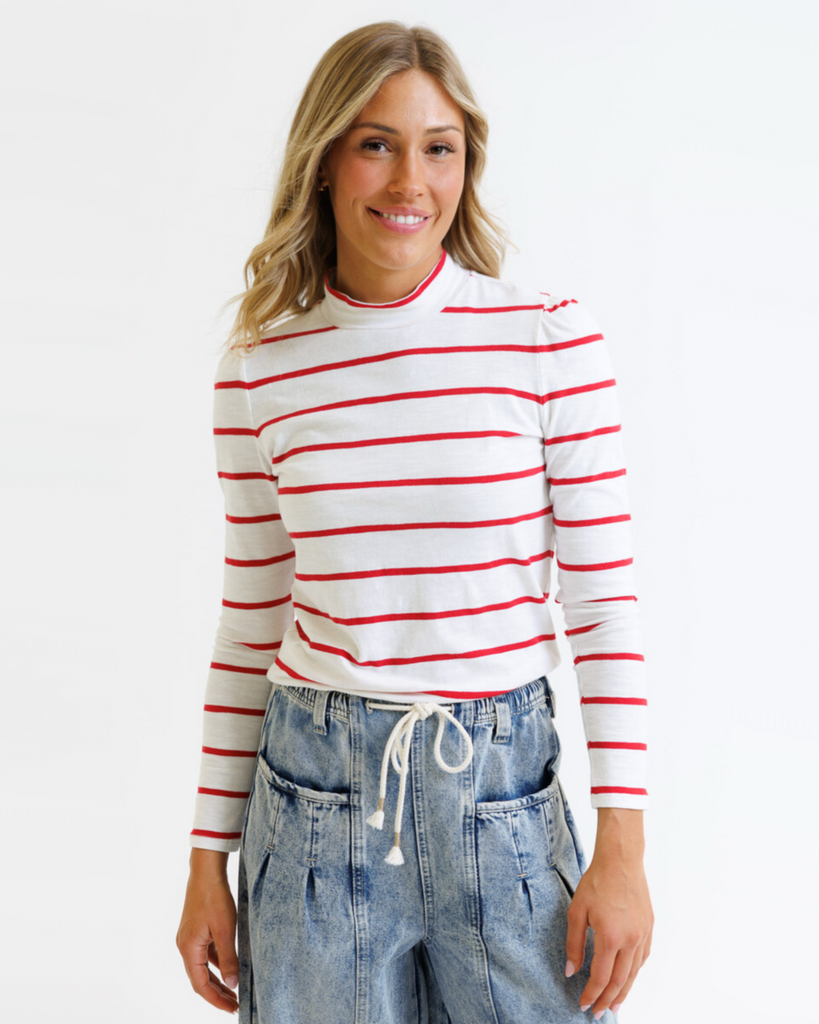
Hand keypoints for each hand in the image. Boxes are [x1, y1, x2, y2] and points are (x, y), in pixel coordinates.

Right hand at [177, 860, 239, 1013]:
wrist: (206, 871)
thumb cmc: (214, 897)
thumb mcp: (226, 930)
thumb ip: (229, 958)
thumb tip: (232, 985)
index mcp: (189, 949)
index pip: (200, 985)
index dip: (216, 1000)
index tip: (232, 1008)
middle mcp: (185, 946)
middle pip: (200, 979)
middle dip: (217, 994)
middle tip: (236, 1005)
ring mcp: (189, 938)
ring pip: (203, 968)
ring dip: (217, 980)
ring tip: (234, 991)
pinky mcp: (196, 931)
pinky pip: (205, 955)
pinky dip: (216, 965)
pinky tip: (229, 968)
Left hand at [564, 852, 652, 1017]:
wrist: (621, 860)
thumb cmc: (597, 882)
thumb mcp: (577, 911)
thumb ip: (574, 944)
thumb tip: (571, 971)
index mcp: (610, 937)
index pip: (601, 977)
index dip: (591, 994)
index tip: (583, 1005)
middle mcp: (631, 940)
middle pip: (620, 980)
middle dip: (607, 999)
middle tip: (598, 1013)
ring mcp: (643, 934)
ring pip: (634, 972)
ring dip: (624, 991)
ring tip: (614, 1004)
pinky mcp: (649, 927)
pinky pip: (643, 957)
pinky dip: (634, 972)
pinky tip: (628, 978)